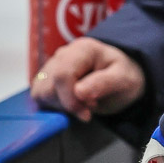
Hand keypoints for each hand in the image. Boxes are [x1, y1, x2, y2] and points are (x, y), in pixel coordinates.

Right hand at [31, 39, 145, 122]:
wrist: (119, 77)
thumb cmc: (123, 76)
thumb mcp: (123, 80)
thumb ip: (103, 83)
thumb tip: (79, 92)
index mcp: (83, 49)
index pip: (62, 75)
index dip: (71, 100)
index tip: (87, 113)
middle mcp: (63, 54)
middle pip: (49, 87)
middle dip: (69, 104)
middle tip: (90, 105)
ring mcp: (51, 66)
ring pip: (41, 93)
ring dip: (62, 106)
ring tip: (83, 102)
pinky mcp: (45, 79)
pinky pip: (39, 97)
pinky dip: (55, 106)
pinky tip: (72, 103)